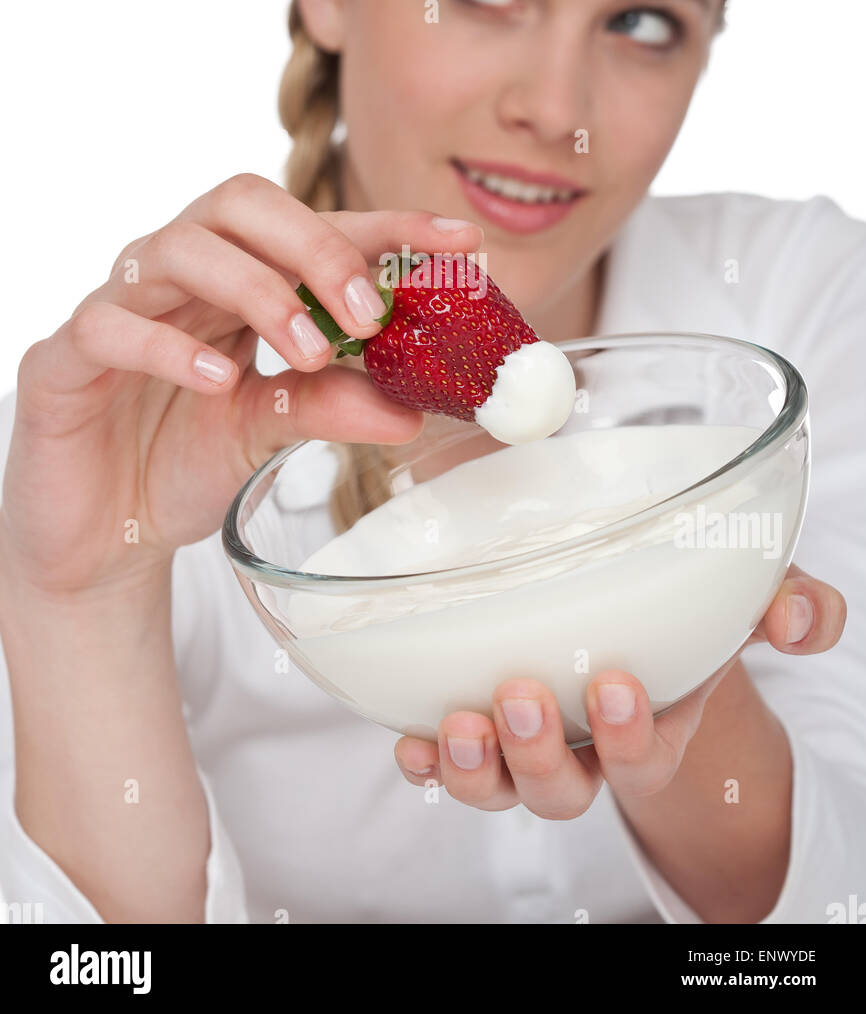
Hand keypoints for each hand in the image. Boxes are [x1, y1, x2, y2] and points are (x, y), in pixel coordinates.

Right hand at [0, 172, 482, 598]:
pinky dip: (169, 348)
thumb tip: (413, 410)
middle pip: (240, 204)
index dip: (387, 227)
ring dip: (257, 291)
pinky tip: (219, 382)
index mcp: (236, 278)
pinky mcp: (63, 359)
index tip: (462, 243)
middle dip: (316, 246)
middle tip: (368, 313)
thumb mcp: (270, 432)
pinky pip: (109, 325)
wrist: (99, 537)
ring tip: (309, 353)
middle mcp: (178, 275)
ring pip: (177, 247)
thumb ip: (332, 409)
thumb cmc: (180, 462)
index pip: (313, 226)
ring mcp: (117, 306)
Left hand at [394, 562, 845, 815]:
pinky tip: (410, 740)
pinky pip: (446, 768)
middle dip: (538, 754)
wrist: (637, 614)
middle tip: (523, 693)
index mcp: (650, 722)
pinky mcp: (479, 725)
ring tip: (459, 722)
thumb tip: (802, 619)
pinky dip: (425, 762)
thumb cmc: (685, 614)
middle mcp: (585, 748)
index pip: (640, 757)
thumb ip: (789, 604)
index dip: (627, 737)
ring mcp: (528, 743)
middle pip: (560, 791)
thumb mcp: (740, 601)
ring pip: (500, 789)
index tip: (616, 683)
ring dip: (474, 768)